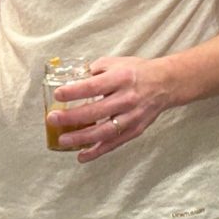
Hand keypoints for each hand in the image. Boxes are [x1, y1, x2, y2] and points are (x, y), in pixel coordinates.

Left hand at [51, 56, 178, 162]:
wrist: (165, 83)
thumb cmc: (136, 71)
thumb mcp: (115, 63)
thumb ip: (93, 71)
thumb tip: (69, 80)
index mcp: (121, 78)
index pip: (94, 86)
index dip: (75, 92)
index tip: (58, 94)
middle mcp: (127, 98)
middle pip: (97, 111)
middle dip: (72, 117)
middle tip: (53, 119)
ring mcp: (132, 116)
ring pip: (105, 131)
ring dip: (82, 138)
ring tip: (63, 140)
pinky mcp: (135, 129)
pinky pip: (114, 143)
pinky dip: (97, 151)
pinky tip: (81, 155)